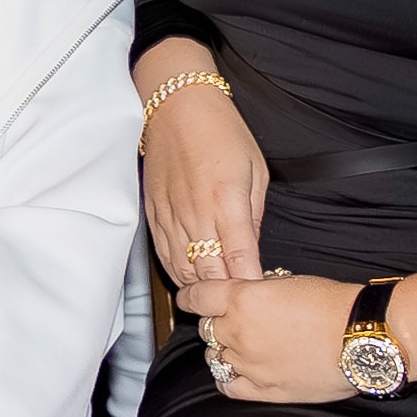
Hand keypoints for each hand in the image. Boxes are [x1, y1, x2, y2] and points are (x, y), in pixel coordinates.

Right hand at [140, 54, 273, 330]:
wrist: (176, 106)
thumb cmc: (221, 131)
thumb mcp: (256, 170)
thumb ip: (254, 216)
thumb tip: (253, 252)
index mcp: (226, 200)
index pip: (240, 260)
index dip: (250, 286)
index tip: (262, 300)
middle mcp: (195, 213)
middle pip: (210, 273)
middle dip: (227, 295)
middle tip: (242, 310)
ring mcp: (170, 215)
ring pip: (184, 271)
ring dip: (202, 289)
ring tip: (217, 303)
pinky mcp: (153, 214)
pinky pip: (164, 256)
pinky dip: (178, 274)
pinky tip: (190, 283)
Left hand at [190, 273, 362, 405]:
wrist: (362, 336)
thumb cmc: (333, 304)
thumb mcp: (288, 281)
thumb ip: (257, 290)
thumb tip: (245, 295)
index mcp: (241, 299)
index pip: (196, 297)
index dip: (192, 296)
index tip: (192, 298)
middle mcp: (238, 332)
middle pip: (206, 328)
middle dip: (216, 322)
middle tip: (234, 320)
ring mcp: (249, 364)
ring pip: (215, 356)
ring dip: (224, 349)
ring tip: (245, 344)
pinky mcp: (264, 390)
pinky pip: (228, 386)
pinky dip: (228, 377)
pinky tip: (240, 371)